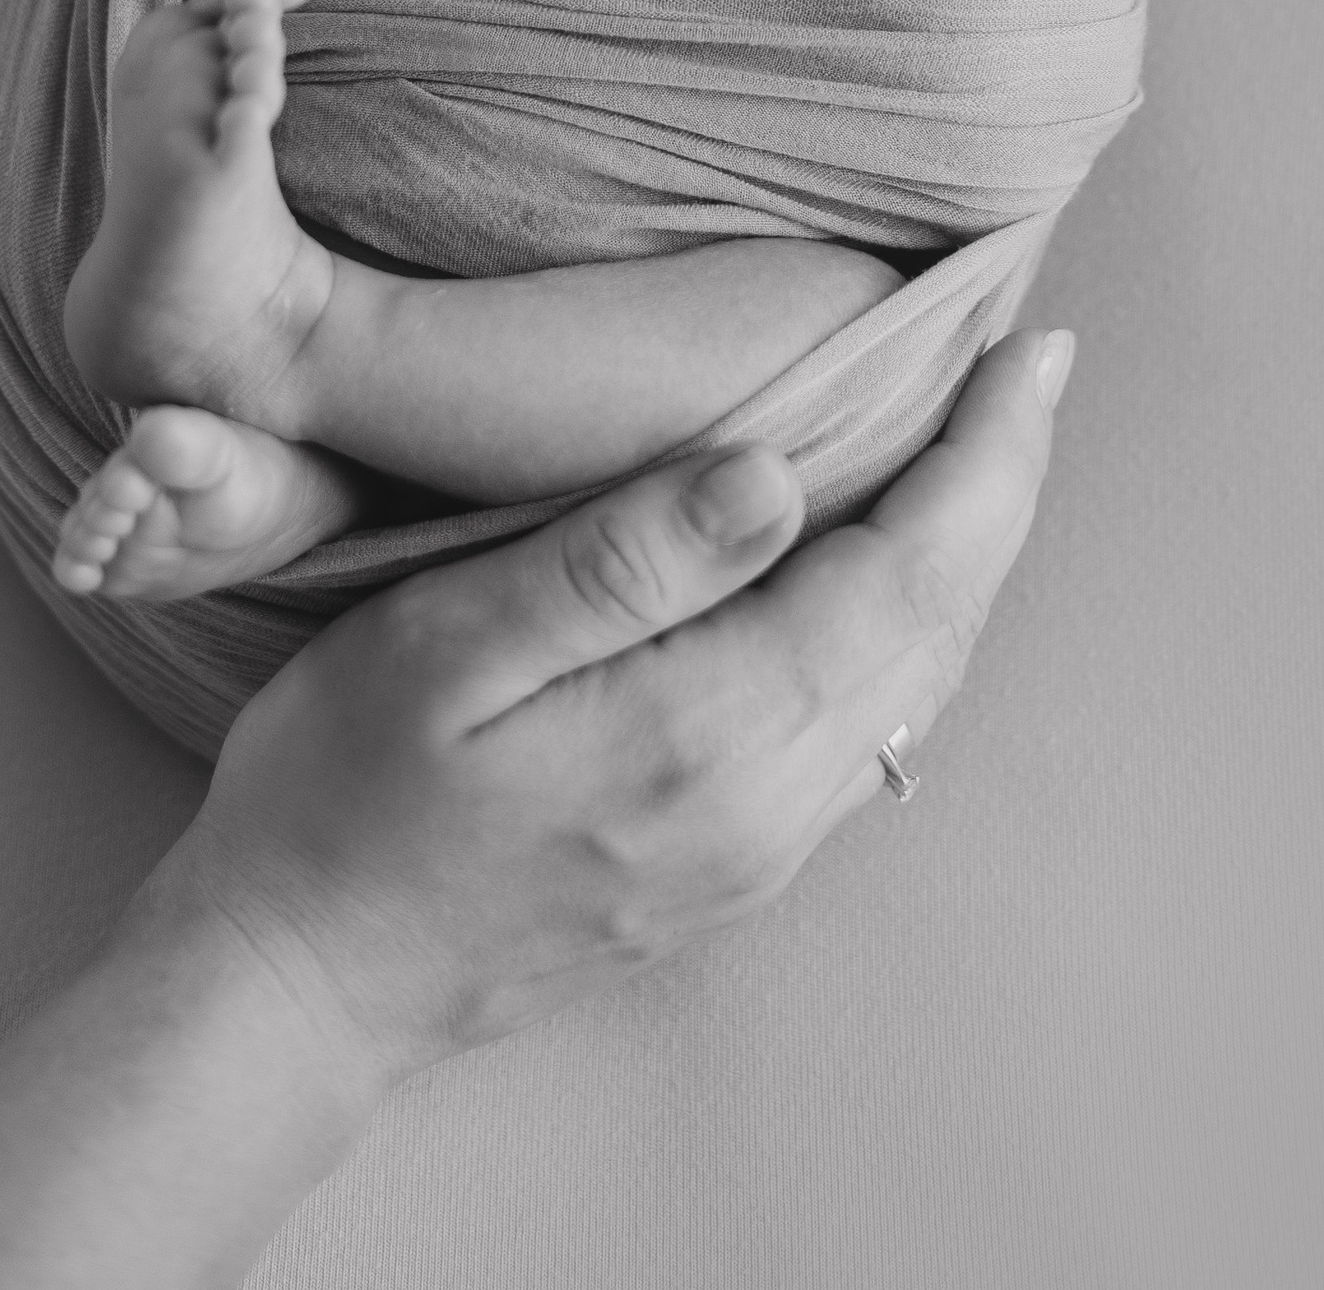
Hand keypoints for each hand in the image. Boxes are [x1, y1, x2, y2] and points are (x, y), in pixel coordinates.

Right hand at [156, 325, 1073, 1080]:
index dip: (986, 453)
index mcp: (708, 730)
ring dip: (965, 557)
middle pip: (941, 629)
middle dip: (1000, 485)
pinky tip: (887, 567)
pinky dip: (909, 626)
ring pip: (919, 685)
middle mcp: (766, 804)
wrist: (298, 983)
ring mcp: (757, 849)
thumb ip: (621, 559)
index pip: (908, 573)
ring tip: (980, 439)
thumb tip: (776, 475)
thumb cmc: (343, 789)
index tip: (1024, 341)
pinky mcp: (732, 865)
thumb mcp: (449, 643)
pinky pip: (870, 729)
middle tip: (1025, 357)